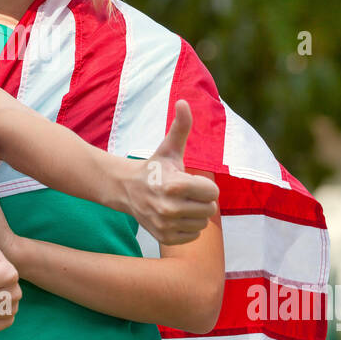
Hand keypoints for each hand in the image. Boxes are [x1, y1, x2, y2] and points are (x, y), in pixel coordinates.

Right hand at [120, 99, 219, 244]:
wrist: (127, 190)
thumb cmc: (154, 167)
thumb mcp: (168, 148)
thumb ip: (180, 126)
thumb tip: (183, 101)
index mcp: (176, 185)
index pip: (213, 193)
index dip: (205, 186)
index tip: (192, 181)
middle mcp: (170, 208)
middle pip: (210, 210)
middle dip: (202, 200)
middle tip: (187, 193)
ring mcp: (166, 225)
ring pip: (202, 224)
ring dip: (195, 214)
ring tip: (180, 204)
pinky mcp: (164, 237)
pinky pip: (193, 236)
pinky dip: (188, 227)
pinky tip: (176, 216)